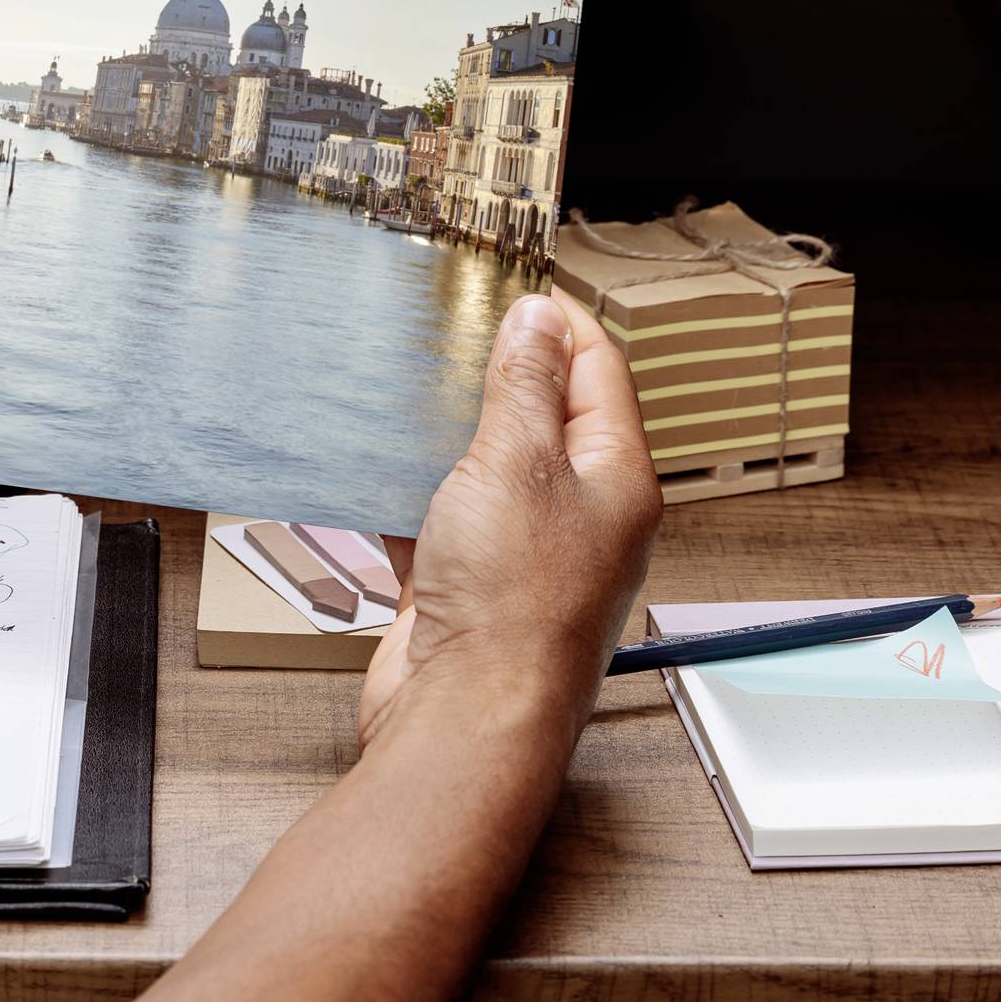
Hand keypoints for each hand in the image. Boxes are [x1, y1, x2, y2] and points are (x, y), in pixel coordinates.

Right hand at [359, 289, 661, 748]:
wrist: (466, 717)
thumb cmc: (509, 607)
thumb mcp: (515, 462)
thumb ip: (525, 385)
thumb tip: (539, 320)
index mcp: (618, 479)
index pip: (600, 371)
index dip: (560, 320)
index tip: (516, 284)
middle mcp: (583, 516)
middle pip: (550, 416)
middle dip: (504, 368)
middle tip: (455, 325)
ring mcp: (529, 554)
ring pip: (495, 467)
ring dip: (457, 428)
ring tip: (414, 384)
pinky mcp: (475, 586)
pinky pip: (450, 517)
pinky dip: (419, 488)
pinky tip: (383, 467)